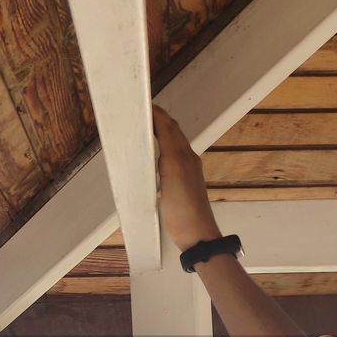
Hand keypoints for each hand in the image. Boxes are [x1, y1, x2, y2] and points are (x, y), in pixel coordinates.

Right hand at [153, 105, 220, 249]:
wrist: (195, 234)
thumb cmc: (183, 206)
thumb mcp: (173, 171)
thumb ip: (168, 145)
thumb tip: (161, 122)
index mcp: (184, 155)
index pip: (170, 126)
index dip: (157, 113)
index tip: (143, 102)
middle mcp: (186, 160)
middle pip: (172, 134)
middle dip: (158, 120)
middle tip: (141, 111)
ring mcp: (183, 174)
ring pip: (170, 146)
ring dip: (158, 134)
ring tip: (144, 128)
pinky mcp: (178, 187)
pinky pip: (167, 162)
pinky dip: (157, 152)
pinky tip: (150, 158)